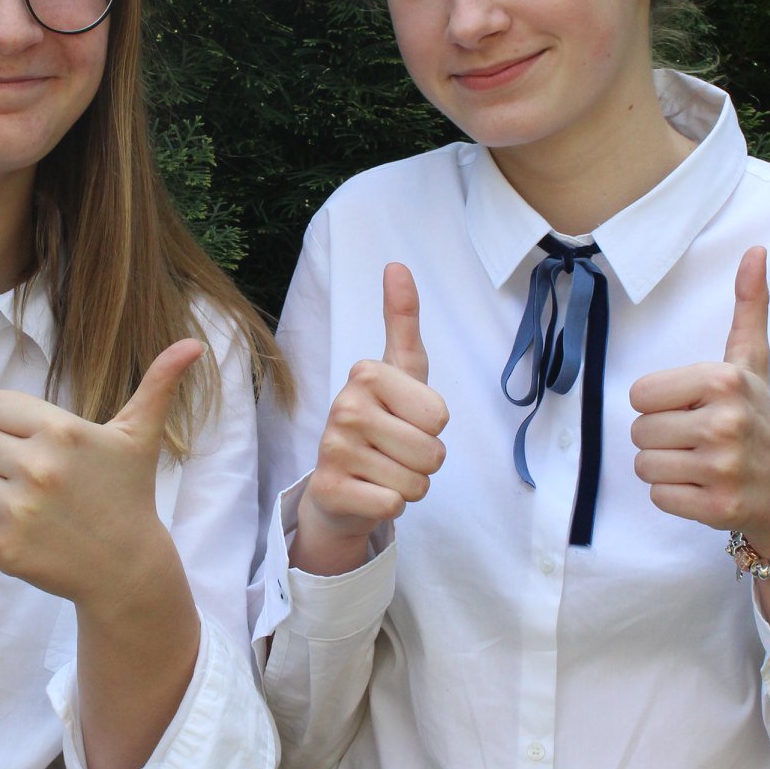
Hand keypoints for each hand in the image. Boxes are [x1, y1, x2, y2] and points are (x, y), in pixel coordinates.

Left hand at [0, 339, 203, 609]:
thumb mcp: (140, 436)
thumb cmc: (128, 493)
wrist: (127, 568)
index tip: (40, 443)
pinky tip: (19, 528)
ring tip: (27, 502)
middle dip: (0, 456)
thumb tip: (194, 343)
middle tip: (35, 476)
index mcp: (61, 431)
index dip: (13, 423)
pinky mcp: (3, 549)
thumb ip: (158, 384)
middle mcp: (36, 467)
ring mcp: (18, 511)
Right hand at [293, 262, 448, 573]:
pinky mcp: (329, 489)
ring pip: (416, 482)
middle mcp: (344, 406)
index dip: (432, 425)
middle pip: (433, 452)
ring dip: (409, 484)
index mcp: (365, 373)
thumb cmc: (380, 423)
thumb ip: (402, 320)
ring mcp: (333, 449)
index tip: (405, 417)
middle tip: (395, 452)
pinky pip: (393, 505)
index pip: (439, 415)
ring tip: (382, 470)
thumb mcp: (400, 371)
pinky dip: (389, 505)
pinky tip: (368, 492)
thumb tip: (396, 263)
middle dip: (424, 461)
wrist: (339, 488)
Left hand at [628, 246, 769, 554]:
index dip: (660, 405)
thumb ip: (748, 308)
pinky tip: (705, 489)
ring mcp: (723, 467)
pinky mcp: (718, 507)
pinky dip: (675, 497)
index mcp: (723, 381)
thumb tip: (755, 250)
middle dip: (662, 438)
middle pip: (638, 431)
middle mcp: (725, 422)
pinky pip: (659, 497)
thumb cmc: (760, 420)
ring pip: (644, 466)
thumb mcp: (753, 363)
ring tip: (701, 464)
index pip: (640, 394)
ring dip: (666, 469)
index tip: (693, 410)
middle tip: (699, 441)